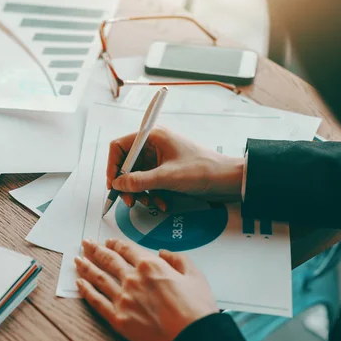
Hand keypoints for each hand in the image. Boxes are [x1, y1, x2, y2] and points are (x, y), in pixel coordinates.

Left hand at [74, 238, 218, 340]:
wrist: (192, 339)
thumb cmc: (196, 311)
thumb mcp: (195, 276)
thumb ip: (179, 260)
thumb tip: (165, 253)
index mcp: (152, 265)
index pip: (127, 249)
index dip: (116, 243)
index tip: (109, 241)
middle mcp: (133, 279)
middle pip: (109, 260)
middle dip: (95, 249)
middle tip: (86, 243)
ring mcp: (123, 299)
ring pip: (98, 277)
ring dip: (86, 266)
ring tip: (78, 259)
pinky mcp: (118, 318)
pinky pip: (96, 301)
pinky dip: (86, 290)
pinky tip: (79, 283)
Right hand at [107, 128, 243, 209]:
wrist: (227, 179)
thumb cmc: (202, 170)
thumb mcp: (167, 177)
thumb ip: (139, 181)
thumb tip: (118, 184)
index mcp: (153, 137)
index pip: (120, 147)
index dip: (113, 166)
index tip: (114, 185)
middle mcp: (154, 145)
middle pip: (127, 164)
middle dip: (128, 184)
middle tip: (130, 201)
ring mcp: (160, 158)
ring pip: (138, 176)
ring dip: (141, 192)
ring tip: (149, 204)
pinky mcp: (167, 171)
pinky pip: (150, 183)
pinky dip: (153, 194)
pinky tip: (162, 204)